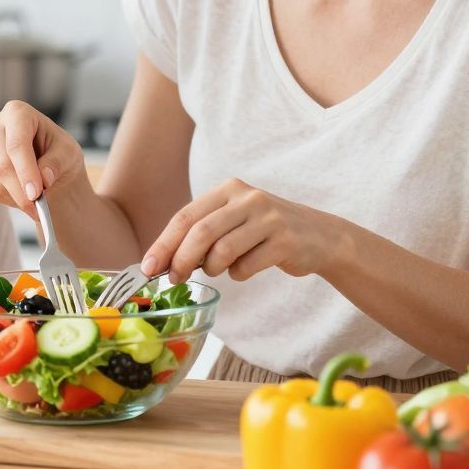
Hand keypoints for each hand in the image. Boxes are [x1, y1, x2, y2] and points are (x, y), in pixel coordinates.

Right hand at [0, 100, 85, 215]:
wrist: (47, 168)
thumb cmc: (59, 155)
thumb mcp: (68, 154)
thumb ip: (57, 163)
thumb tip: (44, 177)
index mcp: (17, 113)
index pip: (17, 144)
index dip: (26, 171)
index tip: (36, 194)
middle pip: (1, 163)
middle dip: (20, 190)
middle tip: (38, 207)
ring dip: (18, 197)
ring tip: (36, 198)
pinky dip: (9, 199)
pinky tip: (22, 192)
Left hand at [140, 178, 341, 285]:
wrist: (319, 236)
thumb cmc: (264, 231)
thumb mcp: (233, 220)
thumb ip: (202, 233)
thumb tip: (162, 261)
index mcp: (229, 189)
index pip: (186, 216)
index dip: (164, 243)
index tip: (149, 267)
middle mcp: (248, 198)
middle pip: (201, 232)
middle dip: (181, 260)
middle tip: (174, 279)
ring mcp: (269, 218)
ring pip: (222, 251)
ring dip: (212, 269)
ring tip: (218, 269)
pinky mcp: (285, 240)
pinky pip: (246, 267)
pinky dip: (238, 274)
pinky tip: (246, 268)